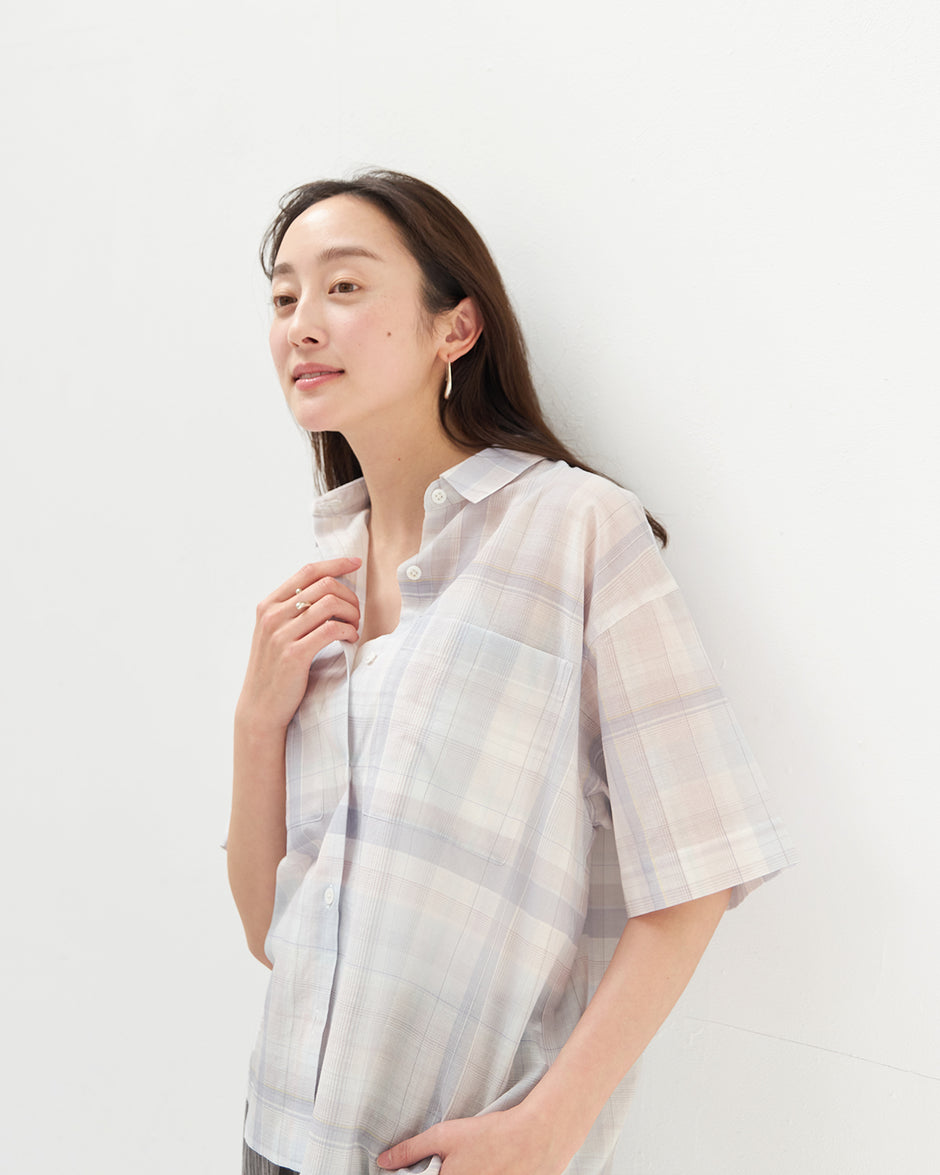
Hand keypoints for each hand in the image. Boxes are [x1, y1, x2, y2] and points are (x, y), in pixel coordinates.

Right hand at [236, 556, 360, 731]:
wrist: (260, 707)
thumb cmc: (275, 669)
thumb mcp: (275, 632)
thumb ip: (293, 610)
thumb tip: (328, 587)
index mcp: (268, 605)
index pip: (307, 571)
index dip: (336, 564)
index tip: (356, 564)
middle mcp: (272, 615)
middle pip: (324, 585)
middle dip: (349, 595)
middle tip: (356, 613)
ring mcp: (281, 634)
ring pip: (330, 604)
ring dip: (352, 614)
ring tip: (353, 627)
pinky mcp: (294, 654)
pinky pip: (332, 629)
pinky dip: (348, 631)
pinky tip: (350, 639)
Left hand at [376, 1105, 573, 1174]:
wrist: (536, 1138)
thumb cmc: (489, 1134)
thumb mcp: (445, 1136)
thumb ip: (410, 1150)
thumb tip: (382, 1162)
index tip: (423, 1171)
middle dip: (443, 1173)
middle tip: (461, 1160)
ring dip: (467, 1172)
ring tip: (478, 1162)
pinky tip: (488, 1167)